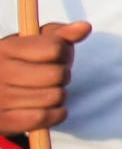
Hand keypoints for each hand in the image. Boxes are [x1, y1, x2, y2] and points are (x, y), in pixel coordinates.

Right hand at [0, 20, 87, 135]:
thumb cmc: (23, 64)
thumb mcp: (35, 43)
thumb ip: (60, 34)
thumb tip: (85, 27)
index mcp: (5, 48)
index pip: (54, 48)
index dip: (63, 53)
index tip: (55, 57)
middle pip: (57, 75)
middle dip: (63, 76)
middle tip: (52, 78)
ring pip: (54, 97)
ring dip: (58, 96)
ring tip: (46, 92)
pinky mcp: (4, 121)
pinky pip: (45, 117)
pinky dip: (56, 114)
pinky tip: (49, 108)